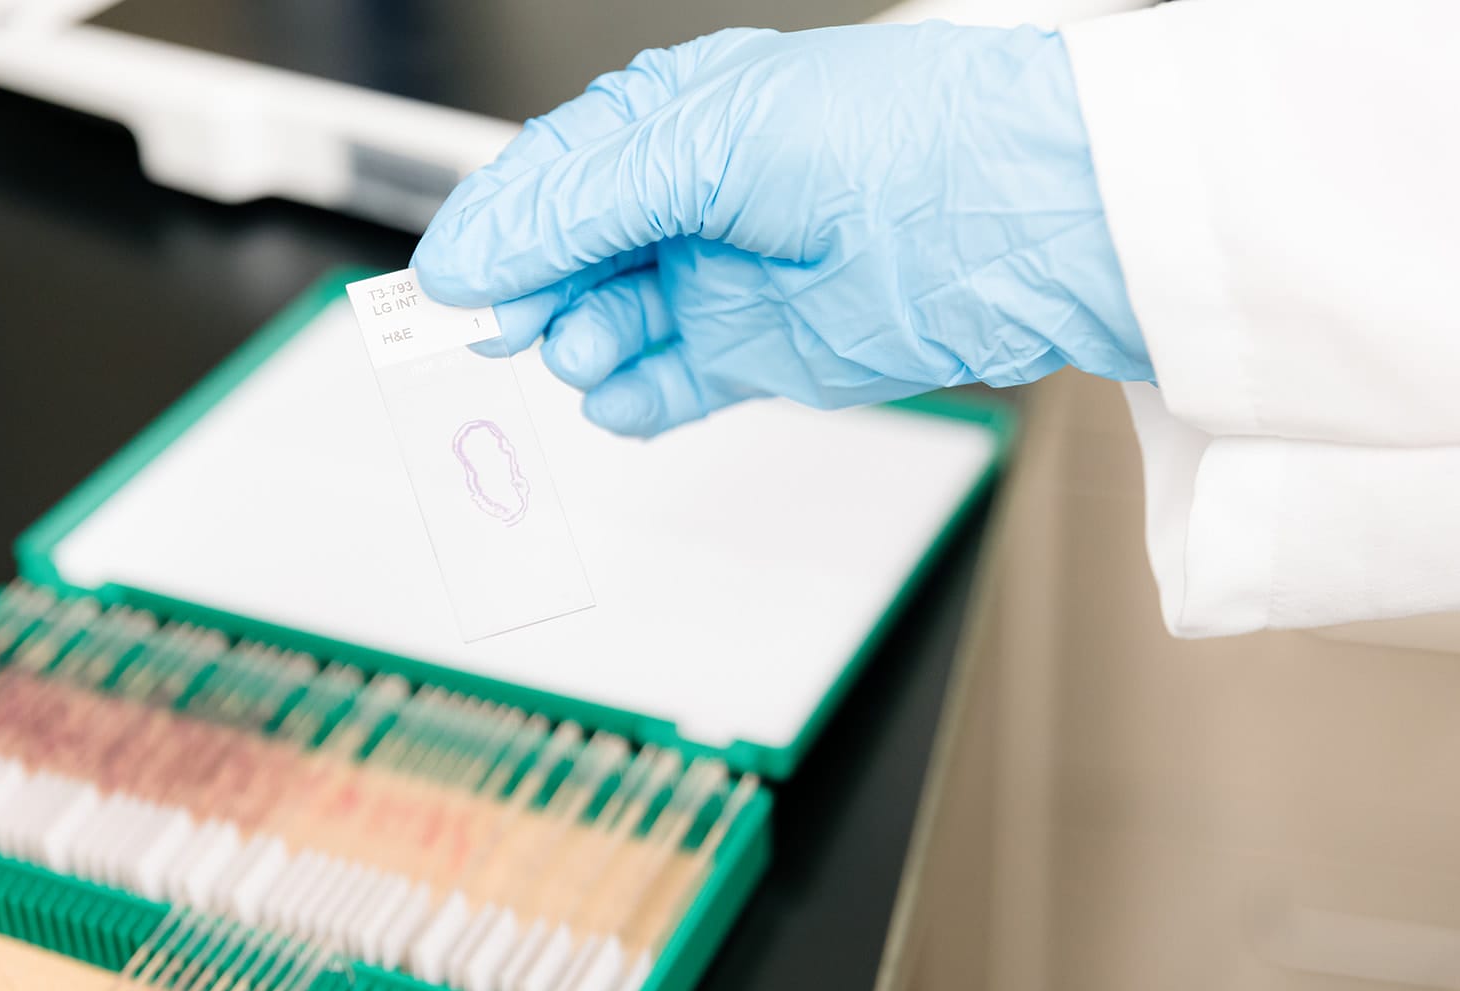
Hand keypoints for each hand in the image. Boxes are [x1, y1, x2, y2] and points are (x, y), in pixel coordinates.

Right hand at [412, 22, 1150, 436]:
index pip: (551, 179)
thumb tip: (478, 249)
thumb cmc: (892, 139)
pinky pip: (668, 386)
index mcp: (675, 124)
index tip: (446, 279)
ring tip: (587, 347)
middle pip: (568, 259)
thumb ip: (584, 203)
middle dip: (532, 294)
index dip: (494, 230)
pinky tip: (623, 395)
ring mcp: (721, 280)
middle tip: (504, 326)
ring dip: (582, 344)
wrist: (1013, 218)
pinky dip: (635, 398)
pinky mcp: (758, 354)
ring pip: (609, 325)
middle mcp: (692, 201)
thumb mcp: (708, 144)